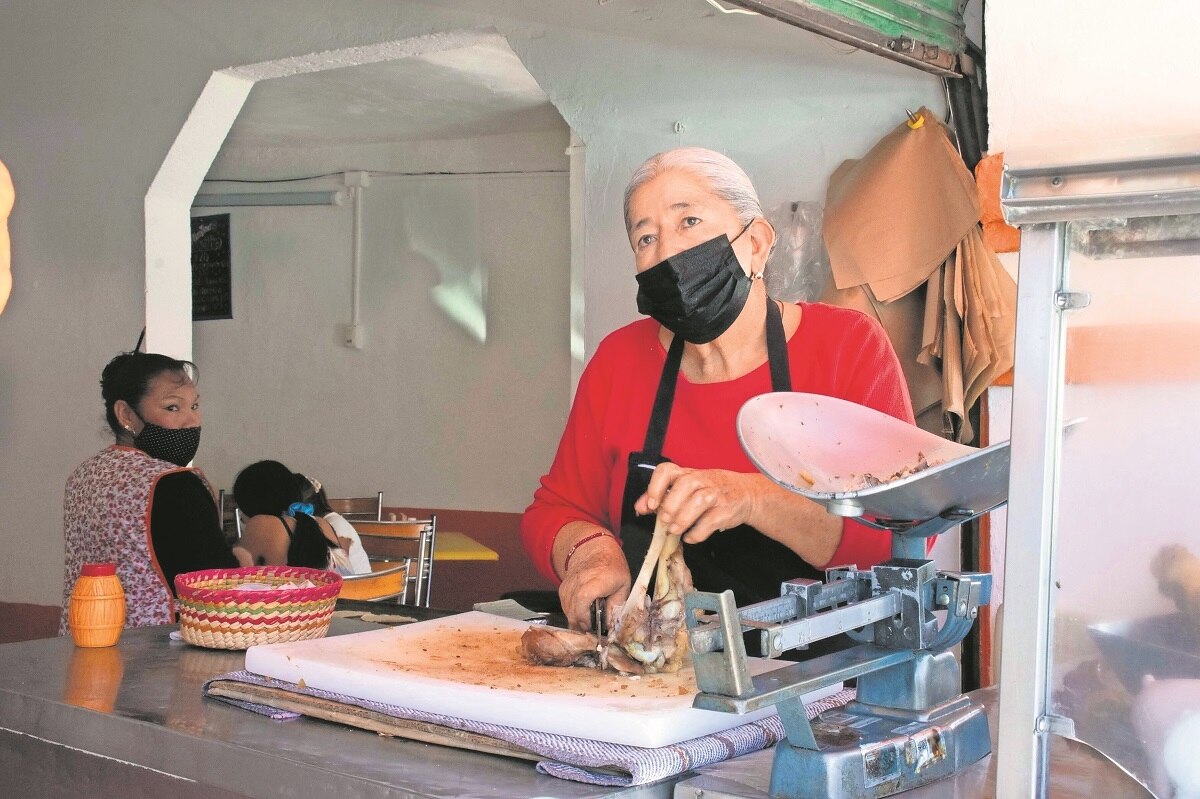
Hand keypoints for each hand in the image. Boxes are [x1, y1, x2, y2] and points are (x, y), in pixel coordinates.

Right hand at [558, 534, 629, 631]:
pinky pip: (564, 604)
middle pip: (572, 608)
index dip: (585, 615)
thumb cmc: (612, 567)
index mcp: (598, 580)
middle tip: (590, 629)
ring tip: (586, 622)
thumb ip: (616, 605)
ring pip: (566, 608)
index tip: (591, 625)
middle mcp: (580, 581)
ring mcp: (569, 583)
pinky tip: (579, 614)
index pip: (583, 598)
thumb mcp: (623, 585)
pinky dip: (570, 612)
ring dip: (575, 619)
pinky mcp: (563, 586)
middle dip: (580, 623)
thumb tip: (610, 625)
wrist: (594, 548)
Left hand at [633, 463, 756, 543]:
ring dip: (683, 519)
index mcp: (687, 473)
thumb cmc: (709, 490)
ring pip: (699, 501)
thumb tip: (640, 507)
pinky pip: (711, 521)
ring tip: (675, 530)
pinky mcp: (726, 510)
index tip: (651, 504)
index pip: (667, 470)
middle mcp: (702, 479)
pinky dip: (697, 533)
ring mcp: (716, 493)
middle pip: (685, 484)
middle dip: (670, 505)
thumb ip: (661, 496)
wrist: (745, 493)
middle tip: (665, 521)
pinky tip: (691, 537)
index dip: (656, 486)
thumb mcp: (685, 487)